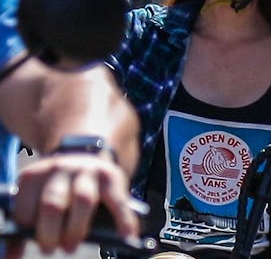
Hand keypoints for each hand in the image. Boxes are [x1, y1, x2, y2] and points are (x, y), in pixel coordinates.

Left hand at [12, 154, 138, 256]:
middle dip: (50, 231)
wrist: (87, 153)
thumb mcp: (36, 199)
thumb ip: (25, 226)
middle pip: (53, 203)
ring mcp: (87, 172)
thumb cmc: (59, 188)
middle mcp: (59, 170)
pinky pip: (117, 201)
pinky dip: (123, 220)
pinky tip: (128, 236)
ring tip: (71, 247)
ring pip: (83, 200)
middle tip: (51, 250)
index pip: (26, 205)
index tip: (36, 242)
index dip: (29, 227)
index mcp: (33, 176)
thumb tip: (9, 258)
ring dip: (77, 228)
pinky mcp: (111, 176)